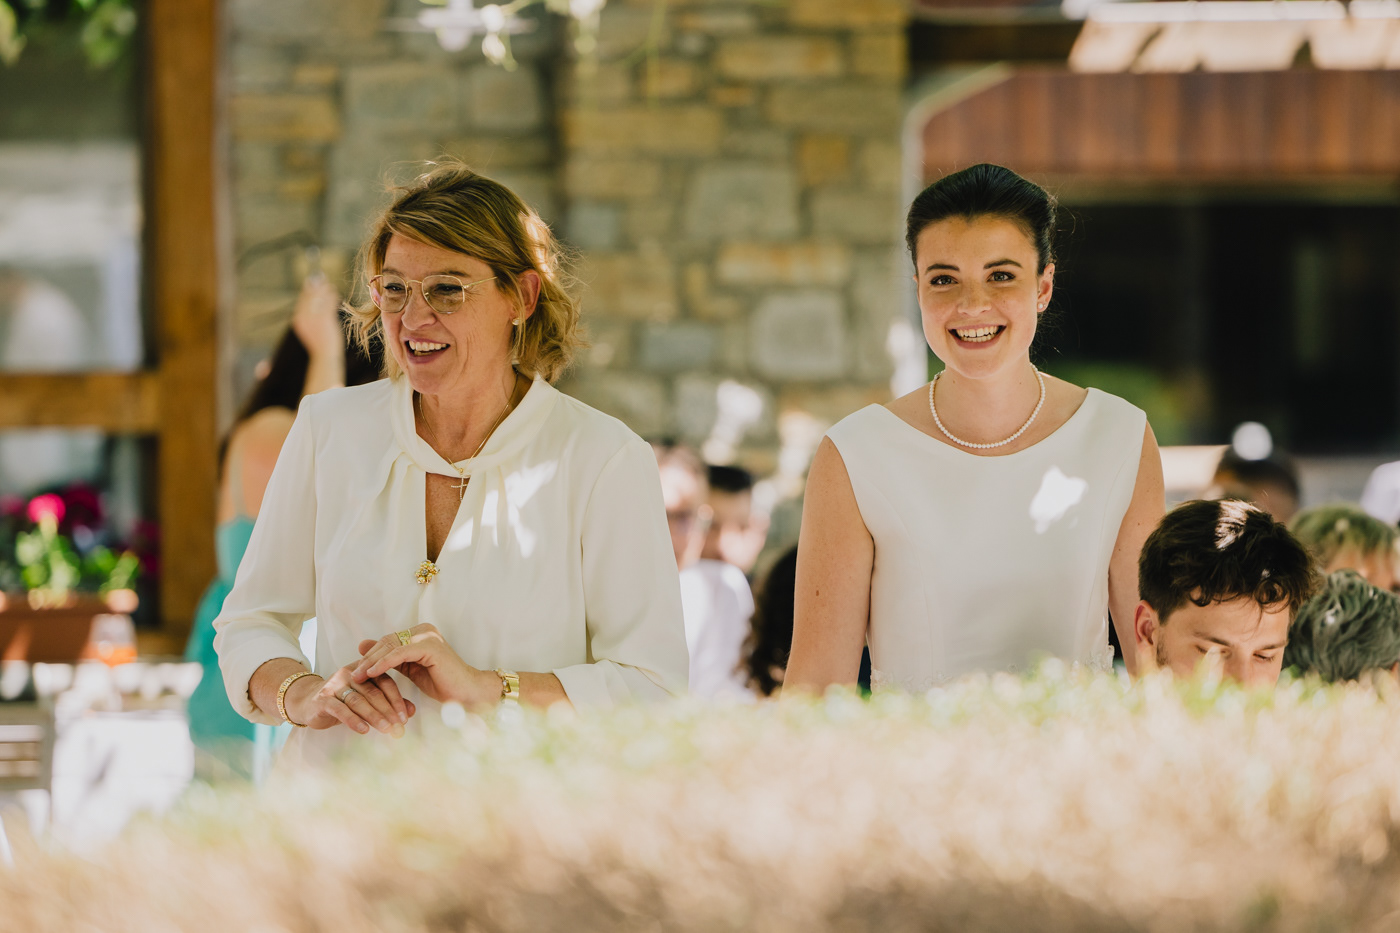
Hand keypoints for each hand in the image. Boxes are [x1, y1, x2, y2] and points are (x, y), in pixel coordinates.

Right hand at [283, 663, 414, 735]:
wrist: (308, 703)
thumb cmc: (343, 702)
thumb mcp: (367, 701)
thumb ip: (389, 703)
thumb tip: (411, 712)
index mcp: (364, 670)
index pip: (385, 682)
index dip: (397, 699)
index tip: (406, 717)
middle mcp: (350, 674)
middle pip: (374, 692)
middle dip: (388, 711)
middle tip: (399, 727)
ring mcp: (335, 685)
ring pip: (359, 701)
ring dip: (374, 716)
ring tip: (386, 730)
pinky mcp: (323, 699)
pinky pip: (341, 709)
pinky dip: (354, 720)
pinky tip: (364, 730)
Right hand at [290, 274, 344, 359]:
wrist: (325, 355)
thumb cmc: (319, 345)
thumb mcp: (309, 330)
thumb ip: (307, 318)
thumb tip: (308, 307)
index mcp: (298, 321)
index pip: (302, 301)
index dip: (307, 290)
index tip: (311, 282)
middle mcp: (304, 318)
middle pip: (309, 297)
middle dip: (315, 286)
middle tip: (320, 278)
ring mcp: (314, 318)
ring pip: (319, 298)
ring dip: (324, 289)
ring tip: (329, 285)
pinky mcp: (325, 319)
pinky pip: (328, 303)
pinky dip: (332, 296)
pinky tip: (335, 292)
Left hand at [352, 623, 499, 708]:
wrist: (466, 693)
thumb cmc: (442, 683)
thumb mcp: (410, 669)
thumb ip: (390, 658)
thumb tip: (363, 646)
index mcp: (421, 633)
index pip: (389, 641)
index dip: (371, 654)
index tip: (356, 670)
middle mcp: (425, 630)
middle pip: (388, 641)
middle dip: (368, 658)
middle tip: (352, 673)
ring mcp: (428, 636)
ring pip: (391, 646)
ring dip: (372, 662)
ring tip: (358, 675)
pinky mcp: (429, 646)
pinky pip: (400, 654)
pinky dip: (384, 663)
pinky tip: (372, 673)